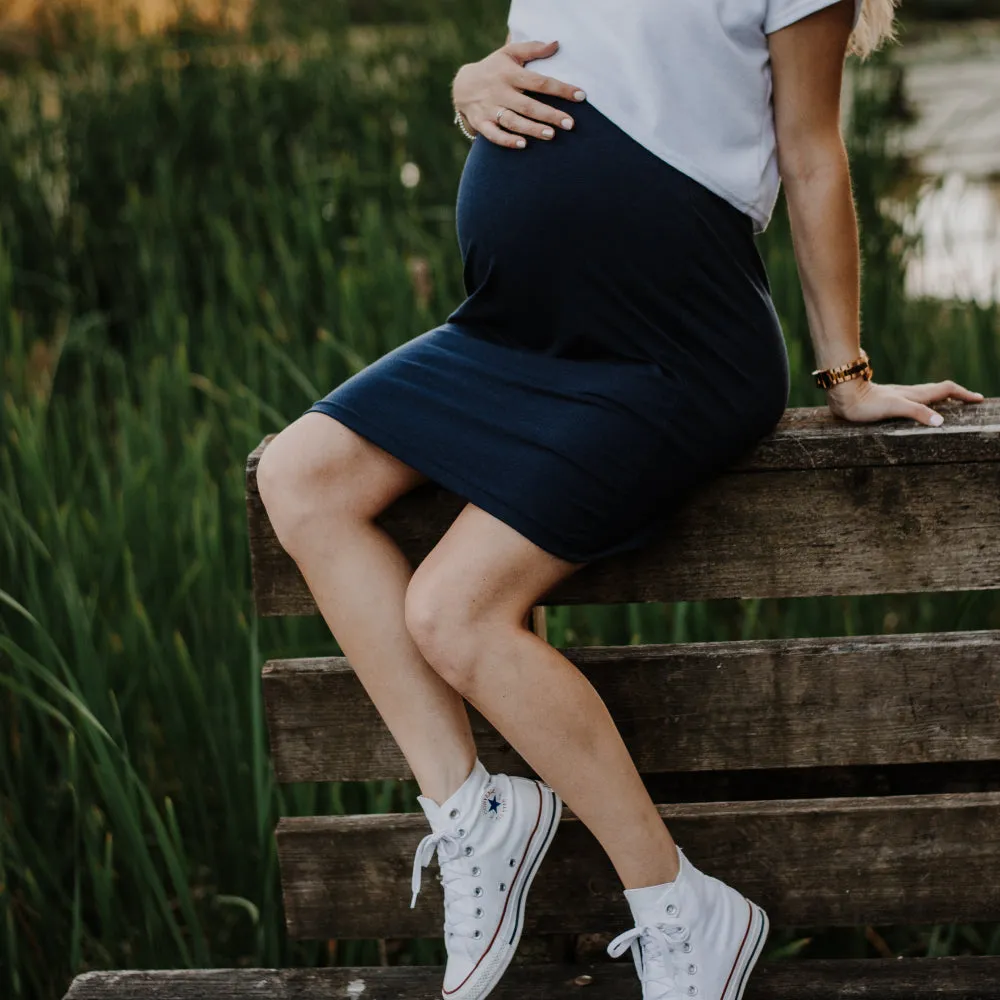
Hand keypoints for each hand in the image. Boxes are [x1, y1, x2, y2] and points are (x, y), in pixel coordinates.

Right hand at [452, 39, 586, 148]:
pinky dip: (506, 140)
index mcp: (510, 74)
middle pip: (528, 105)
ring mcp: (490, 109)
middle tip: (570, 124)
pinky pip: (493, 134)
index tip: (580, 96)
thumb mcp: (509, 53)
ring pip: (513, 121)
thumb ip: (532, 49)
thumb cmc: (494, 68)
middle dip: (550, 114)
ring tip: (550, 135)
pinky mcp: (481, 123)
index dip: (561, 89)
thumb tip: (556, 44)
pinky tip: (522, 145)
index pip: (539, 82)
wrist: (462, 86)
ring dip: (531, 129)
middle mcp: (500, 92)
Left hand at [825, 377, 984, 425]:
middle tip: (970, 400)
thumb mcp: (895, 408)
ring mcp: (897, 395)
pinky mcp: (885, 400)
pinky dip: (923, 402)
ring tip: (949, 404)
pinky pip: (912, 399)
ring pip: (925, 394)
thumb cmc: (866, 403)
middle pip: (938, 390)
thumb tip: (941, 422)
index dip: (963, 394)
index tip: (978, 399)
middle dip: (956, 395)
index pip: (946, 390)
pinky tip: (915, 407)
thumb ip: (918, 413)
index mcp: (914, 395)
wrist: (843, 394)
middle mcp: (908, 393)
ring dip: (941, 397)